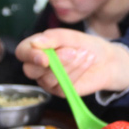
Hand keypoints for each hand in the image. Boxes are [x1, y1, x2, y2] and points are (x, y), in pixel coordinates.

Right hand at [14, 28, 128, 96]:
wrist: (105, 60)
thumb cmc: (85, 45)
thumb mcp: (72, 36)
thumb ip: (54, 37)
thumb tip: (35, 42)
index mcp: (37, 48)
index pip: (22, 52)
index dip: (30, 55)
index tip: (44, 57)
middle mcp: (38, 66)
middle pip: (31, 70)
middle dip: (53, 61)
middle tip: (72, 52)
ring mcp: (47, 80)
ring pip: (48, 79)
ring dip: (69, 65)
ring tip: (84, 54)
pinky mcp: (59, 91)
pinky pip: (62, 85)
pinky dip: (76, 72)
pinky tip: (86, 63)